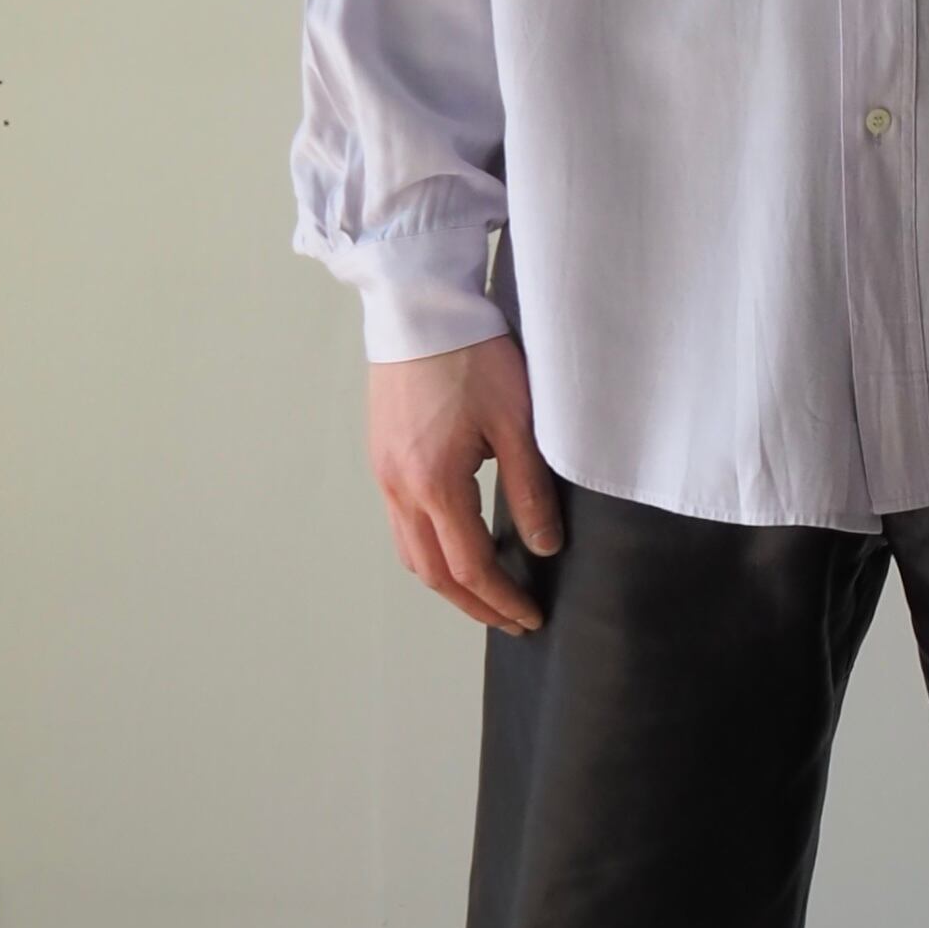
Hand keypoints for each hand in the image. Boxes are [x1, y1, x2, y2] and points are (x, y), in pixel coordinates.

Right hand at [366, 333, 562, 634]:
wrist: (420, 308)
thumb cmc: (472, 356)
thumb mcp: (518, 424)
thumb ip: (531, 491)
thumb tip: (545, 547)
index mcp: (434, 484)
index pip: (469, 567)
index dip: (502, 599)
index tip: (530, 617)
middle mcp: (399, 487)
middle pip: (432, 573)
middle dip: (473, 604)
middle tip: (512, 620)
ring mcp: (384, 474)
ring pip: (410, 552)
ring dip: (447, 582)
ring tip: (487, 593)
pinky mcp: (383, 457)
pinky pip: (401, 524)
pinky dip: (429, 550)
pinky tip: (457, 546)